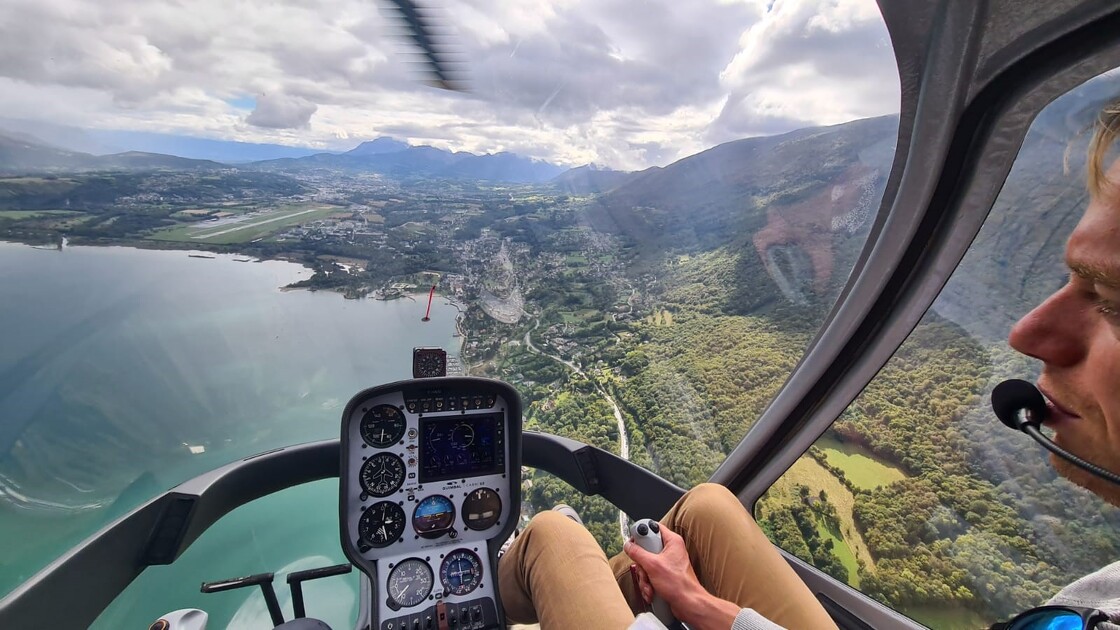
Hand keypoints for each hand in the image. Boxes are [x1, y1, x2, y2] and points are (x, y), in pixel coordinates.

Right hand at [624, 522, 740, 629]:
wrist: (688, 604)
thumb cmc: (680, 584)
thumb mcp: (652, 565)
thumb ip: (638, 553)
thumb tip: (629, 546)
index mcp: (672, 541)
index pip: (653, 527)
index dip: (642, 534)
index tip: (634, 541)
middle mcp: (670, 550)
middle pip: (646, 549)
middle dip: (642, 564)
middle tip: (645, 569)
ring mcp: (667, 563)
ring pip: (646, 564)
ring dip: (644, 577)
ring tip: (650, 584)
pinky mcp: (664, 575)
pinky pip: (650, 575)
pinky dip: (648, 584)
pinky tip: (652, 591)